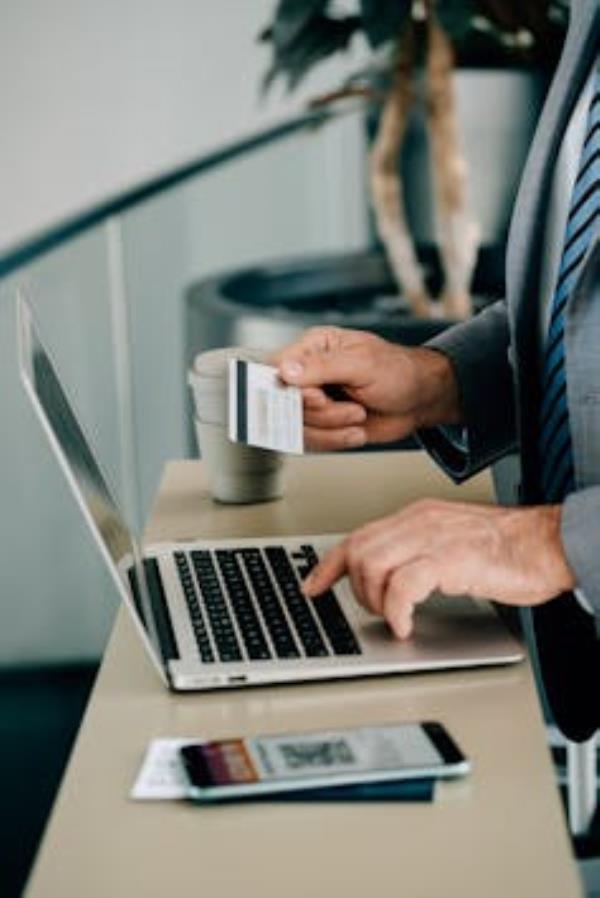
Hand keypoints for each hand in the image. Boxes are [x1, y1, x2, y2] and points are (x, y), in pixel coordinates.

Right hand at [273, 326, 460, 450]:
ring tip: (359, 415)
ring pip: (298, 426)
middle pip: (285, 403)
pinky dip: (335, 440)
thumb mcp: (362, 363)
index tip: (316, 397)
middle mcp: (309, 374)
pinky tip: (356, 431)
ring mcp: (314, 401)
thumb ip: (322, 366)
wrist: (419, 400)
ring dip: (332, 427)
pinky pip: (311, 441)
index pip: (277, 368)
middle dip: (322, 412)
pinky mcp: (321, 425)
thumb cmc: (398, 371)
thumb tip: (286, 370)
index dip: (288, 388)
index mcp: (314, 347)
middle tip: (352, 407)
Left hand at [304, 500, 574, 638]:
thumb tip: (388, 579)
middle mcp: (418, 522)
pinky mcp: (450, 560)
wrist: (545, 543)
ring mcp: (433, 538)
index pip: (357, 536)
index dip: (328, 564)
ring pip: (371, 564)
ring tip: (394, 616)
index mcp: (416, 517)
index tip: (312, 587)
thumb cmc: (505, 548)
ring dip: (374, 600)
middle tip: (376, 610)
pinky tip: (405, 624)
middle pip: (357, 550)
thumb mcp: (449, 542)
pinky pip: (404, 584)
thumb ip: (417, 553)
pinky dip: (396, 609)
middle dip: (355, 588)